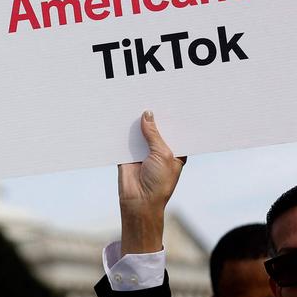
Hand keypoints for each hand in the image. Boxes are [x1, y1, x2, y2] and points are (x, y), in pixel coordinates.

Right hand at [117, 111, 185, 253]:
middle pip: (156, 129)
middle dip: (154, 117)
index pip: (175, 130)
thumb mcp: (162, 154)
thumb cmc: (159, 182)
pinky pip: (124, 139)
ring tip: (135, 100)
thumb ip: (154, 134)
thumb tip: (147, 114)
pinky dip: (122, 130)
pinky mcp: (126, 154)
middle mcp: (159, 150)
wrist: (139, 201)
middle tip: (152, 95)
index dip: (173, 117)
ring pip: (140, 132)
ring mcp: (142, 152)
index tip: (172, 99)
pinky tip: (122, 115)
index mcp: (175, 151)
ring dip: (137, 122)